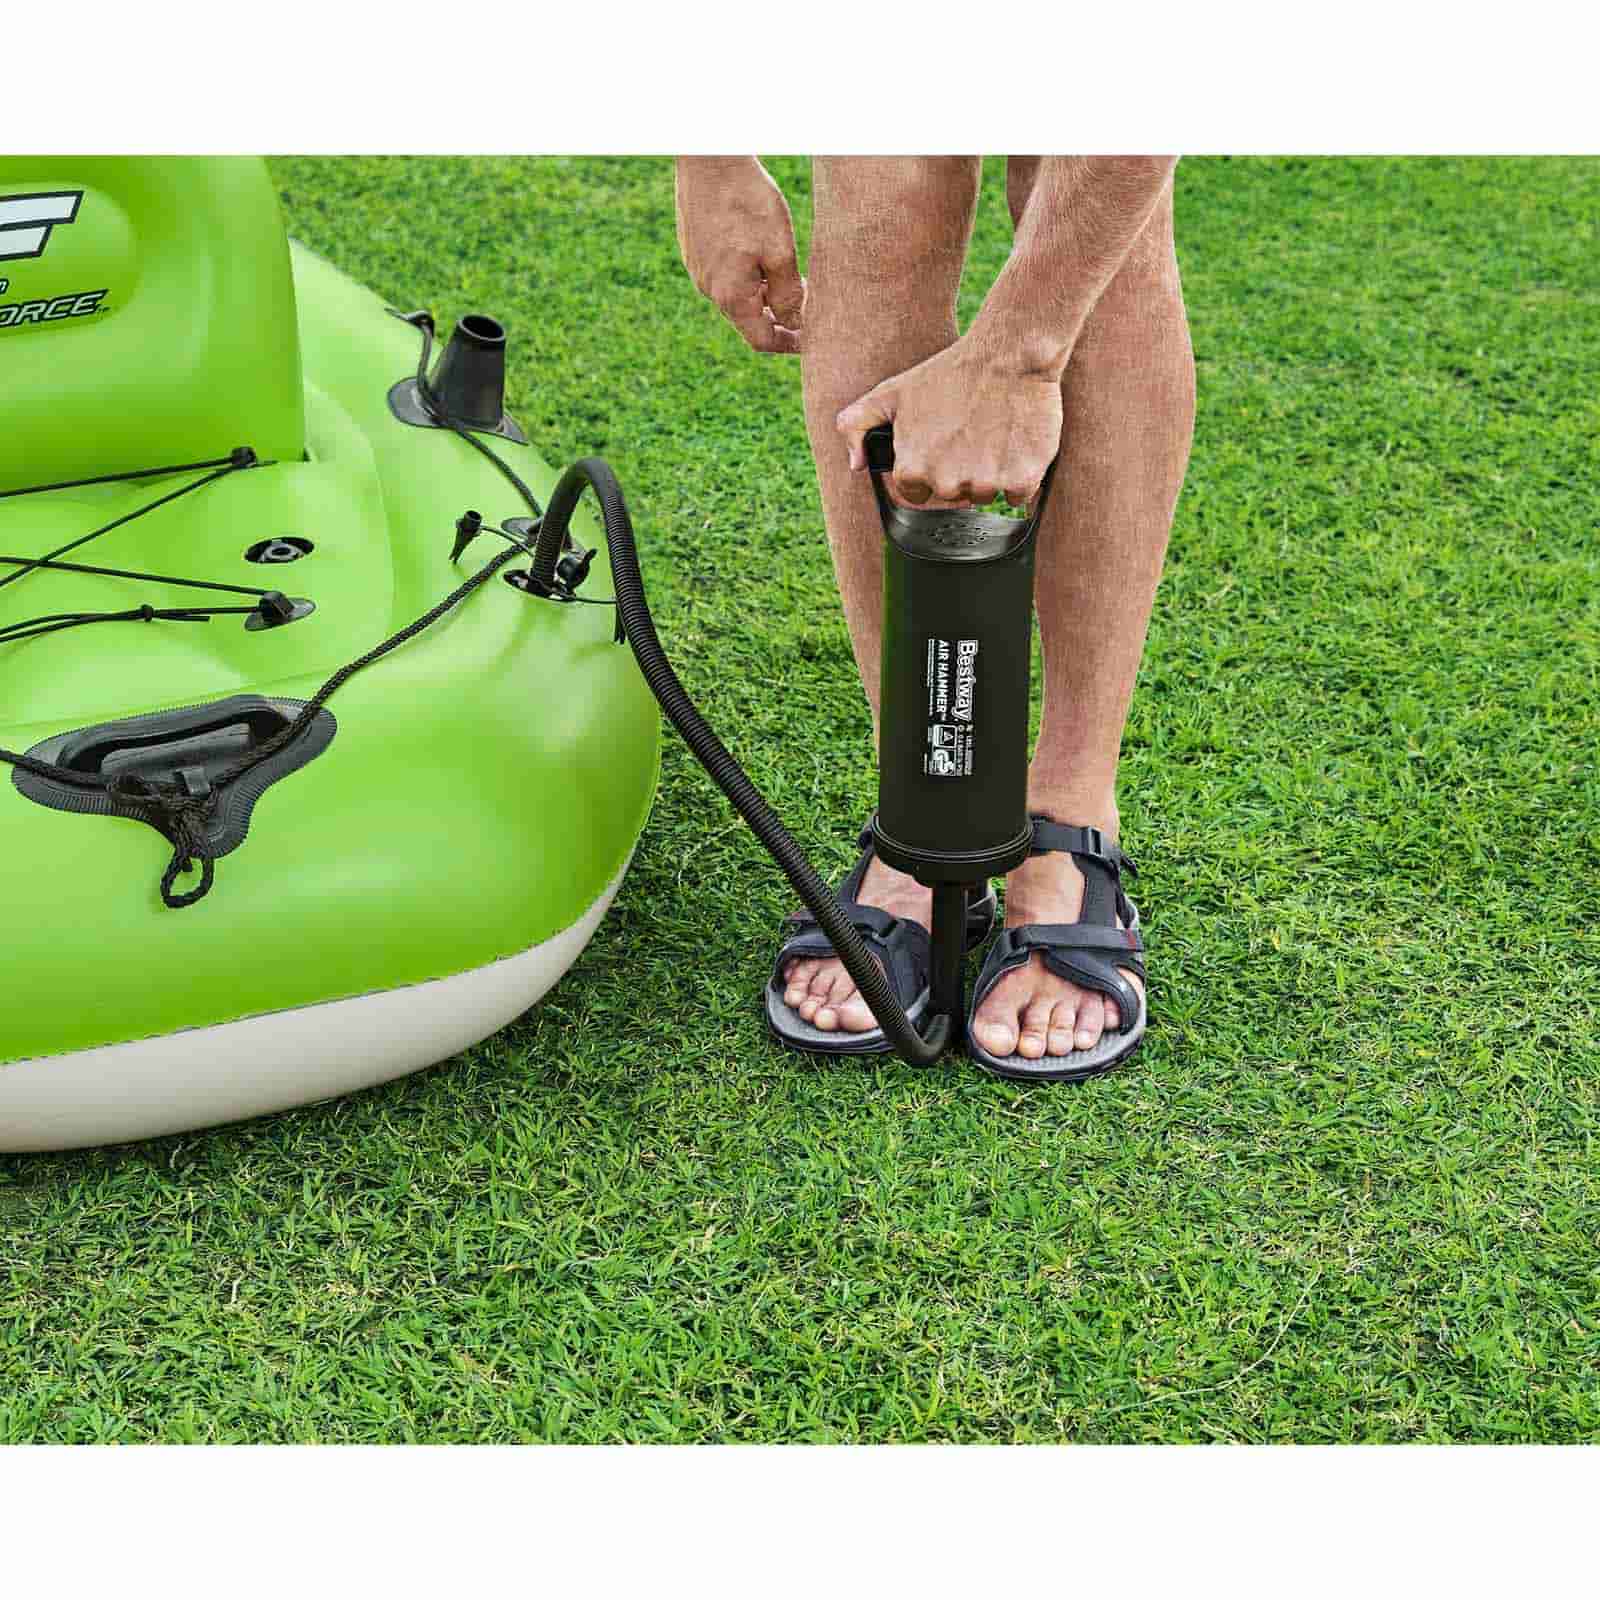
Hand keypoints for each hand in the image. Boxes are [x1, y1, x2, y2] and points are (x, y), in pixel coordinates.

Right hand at [674, 157, 804, 354]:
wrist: (708, 156)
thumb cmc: (747, 201)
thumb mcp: (780, 251)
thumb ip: (789, 294)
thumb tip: (796, 324)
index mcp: (730, 296)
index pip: (761, 339)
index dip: (788, 344)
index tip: (811, 337)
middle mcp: (708, 288)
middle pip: (748, 318)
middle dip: (778, 316)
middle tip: (808, 302)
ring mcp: (696, 267)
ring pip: (736, 294)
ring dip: (763, 292)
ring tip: (790, 273)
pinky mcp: (692, 247)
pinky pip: (723, 272)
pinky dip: (746, 273)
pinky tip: (761, 249)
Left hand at [835, 343, 1061, 506]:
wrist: (1008, 354)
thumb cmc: (950, 372)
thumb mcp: (891, 393)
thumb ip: (856, 425)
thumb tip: (855, 464)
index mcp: (913, 469)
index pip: (917, 493)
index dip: (929, 470)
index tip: (942, 447)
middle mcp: (947, 483)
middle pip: (953, 495)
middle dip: (960, 471)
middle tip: (970, 434)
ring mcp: (985, 483)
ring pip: (986, 494)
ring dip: (991, 473)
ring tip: (993, 433)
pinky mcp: (1021, 480)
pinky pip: (1018, 494)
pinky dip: (1021, 474)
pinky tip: (1014, 442)